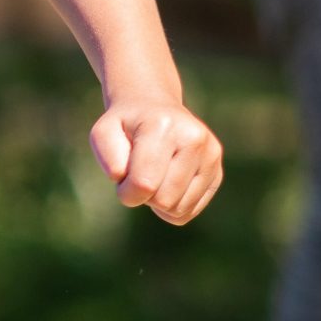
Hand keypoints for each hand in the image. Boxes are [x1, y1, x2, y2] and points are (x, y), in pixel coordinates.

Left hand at [90, 97, 221, 226]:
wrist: (154, 109)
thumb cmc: (125, 127)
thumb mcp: (103, 133)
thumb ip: (109, 158)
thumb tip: (127, 180)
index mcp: (164, 126)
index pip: (143, 183)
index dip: (126, 192)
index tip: (121, 180)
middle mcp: (194, 138)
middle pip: (164, 200)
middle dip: (143, 196)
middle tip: (138, 174)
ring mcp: (210, 155)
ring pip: (178, 210)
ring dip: (157, 202)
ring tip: (154, 175)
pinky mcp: (217, 172)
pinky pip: (189, 212)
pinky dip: (172, 206)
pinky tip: (167, 183)